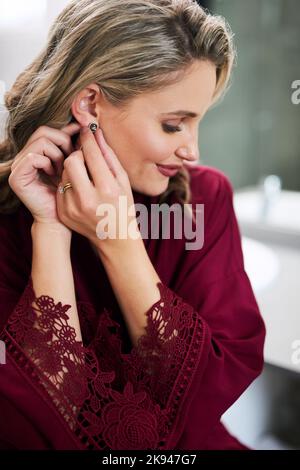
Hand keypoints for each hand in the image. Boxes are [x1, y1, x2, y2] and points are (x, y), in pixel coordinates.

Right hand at [8, 123, 80, 226]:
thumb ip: (71, 146)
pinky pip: (33, 157)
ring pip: (40, 142)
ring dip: (57, 154)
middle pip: (42, 131)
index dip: (64, 131)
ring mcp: (18, 166)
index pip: (47, 130)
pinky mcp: (17, 176)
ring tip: (62, 169)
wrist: (59, 219)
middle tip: (71, 158)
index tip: (80, 134)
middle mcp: (23, 157)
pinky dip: (48, 163)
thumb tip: (79, 125)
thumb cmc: (67, 194)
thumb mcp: (71, 164)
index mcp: (35, 153)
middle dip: (62, 142)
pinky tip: (54, 175)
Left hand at [56, 126, 139, 250]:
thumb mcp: (123, 180)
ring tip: (85, 176)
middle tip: (86, 158)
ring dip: (73, 170)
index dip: (88, 138)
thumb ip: (109, 156)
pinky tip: (80, 190)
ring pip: (63, 173)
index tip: (86, 131)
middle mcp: (87, 200)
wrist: (115, 238)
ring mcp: (72, 208)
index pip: (91, 154)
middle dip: (78, 155)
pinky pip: (60, 187)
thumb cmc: (123, 206)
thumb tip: (96, 133)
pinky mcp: (63, 213)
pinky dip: (69, 184)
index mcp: (107, 189)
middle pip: (71, 161)